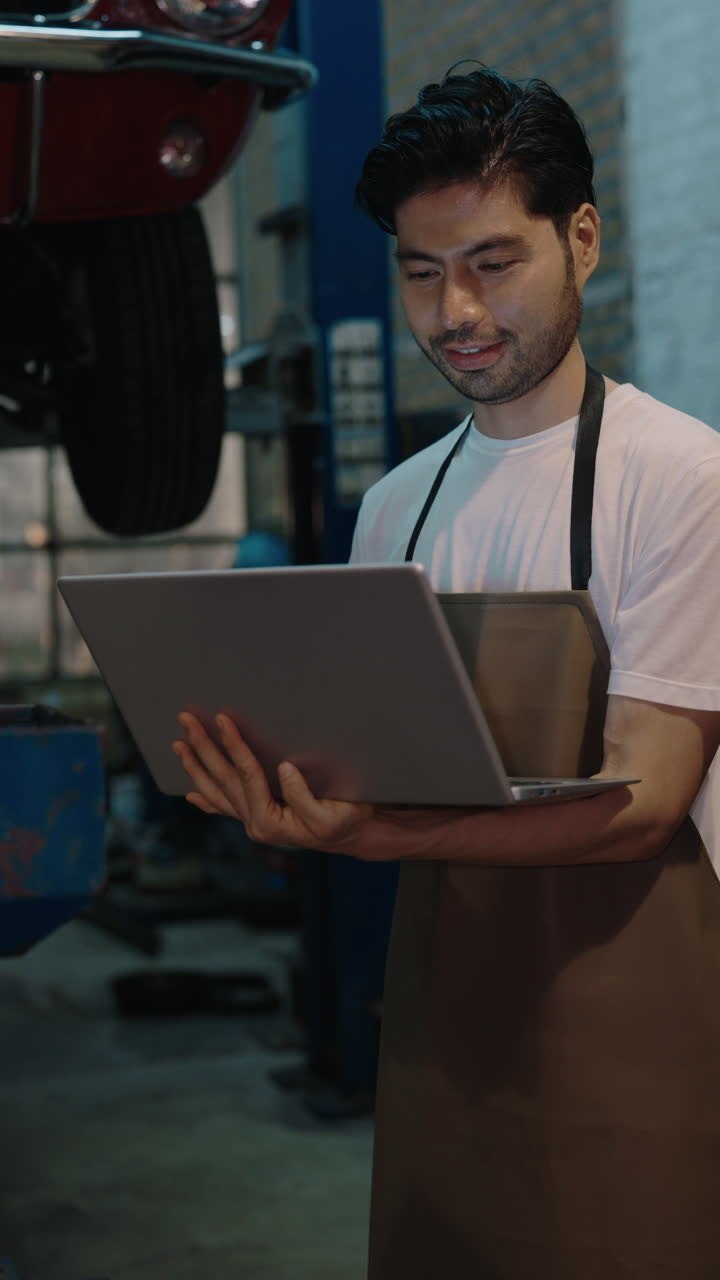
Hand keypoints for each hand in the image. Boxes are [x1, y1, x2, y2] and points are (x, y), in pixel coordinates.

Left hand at [172, 712, 376, 855]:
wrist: (353, 837)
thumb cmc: (346, 821)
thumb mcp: (332, 812)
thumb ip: (304, 796)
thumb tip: (284, 769)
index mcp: (269, 821)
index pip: (246, 776)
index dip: (234, 746)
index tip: (223, 720)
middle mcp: (255, 823)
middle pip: (223, 780)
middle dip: (203, 748)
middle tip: (187, 720)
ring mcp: (253, 822)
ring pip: (217, 792)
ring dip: (196, 767)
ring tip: (179, 745)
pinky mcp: (258, 819)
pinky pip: (226, 808)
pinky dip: (207, 800)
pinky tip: (192, 794)